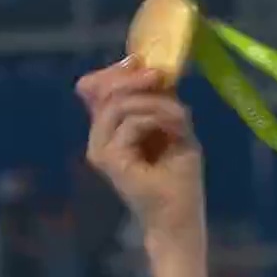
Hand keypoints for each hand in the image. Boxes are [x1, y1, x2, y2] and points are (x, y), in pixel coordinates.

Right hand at [76, 57, 203, 234]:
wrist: (180, 212)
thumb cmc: (179, 174)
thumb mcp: (173, 126)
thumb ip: (160, 100)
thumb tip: (154, 69)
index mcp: (112, 127)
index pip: (96, 88)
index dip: (116, 71)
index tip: (144, 63)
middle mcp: (100, 137)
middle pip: (102, 91)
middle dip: (133, 78)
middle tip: (161, 77)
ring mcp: (100, 148)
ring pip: (118, 104)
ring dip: (154, 102)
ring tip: (179, 116)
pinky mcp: (108, 159)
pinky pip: (130, 123)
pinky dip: (156, 118)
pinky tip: (176, 128)